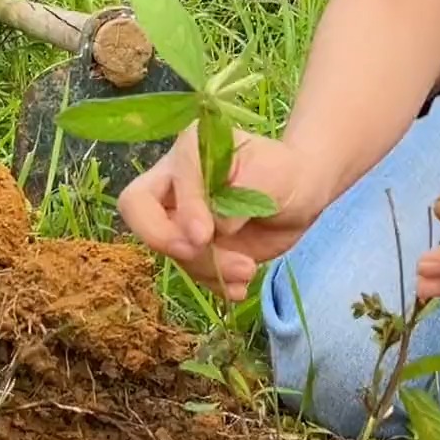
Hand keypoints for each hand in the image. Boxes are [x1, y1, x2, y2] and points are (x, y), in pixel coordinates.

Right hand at [117, 125, 320, 300]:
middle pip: (137, 211)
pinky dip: (213, 282)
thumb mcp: (269, 174)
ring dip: (206, 267)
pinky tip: (238, 287)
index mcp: (189, 152)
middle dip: (166, 240)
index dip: (177, 212)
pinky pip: (191, 270)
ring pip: (171, 249)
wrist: (301, 195)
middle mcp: (174, 182)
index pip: (159, 181)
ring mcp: (181, 216)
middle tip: (201, 251)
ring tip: (247, 270)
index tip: (205, 235)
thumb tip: (211, 229)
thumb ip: (236, 194)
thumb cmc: (285, 173)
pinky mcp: (196, 246)